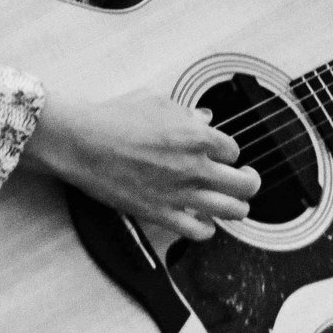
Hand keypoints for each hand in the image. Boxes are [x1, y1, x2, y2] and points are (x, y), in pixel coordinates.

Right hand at [22, 89, 261, 240]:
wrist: (82, 143)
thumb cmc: (114, 118)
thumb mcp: (156, 101)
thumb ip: (185, 112)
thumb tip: (203, 118)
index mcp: (197, 136)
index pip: (233, 150)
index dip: (228, 153)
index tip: (220, 154)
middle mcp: (195, 167)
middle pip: (245, 184)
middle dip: (250, 182)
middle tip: (246, 180)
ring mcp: (180, 194)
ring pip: (232, 211)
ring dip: (238, 208)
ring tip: (233, 205)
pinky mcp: (161, 214)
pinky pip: (199, 232)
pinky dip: (207, 229)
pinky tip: (203, 221)